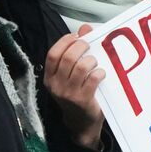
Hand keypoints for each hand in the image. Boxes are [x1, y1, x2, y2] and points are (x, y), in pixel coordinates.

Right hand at [44, 24, 105, 148]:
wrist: (81, 124)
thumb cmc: (76, 94)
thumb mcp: (70, 75)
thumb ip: (75, 51)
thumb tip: (85, 28)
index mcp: (49, 77)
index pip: (52, 54)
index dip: (65, 41)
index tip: (77, 36)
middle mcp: (55, 85)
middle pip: (67, 58)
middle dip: (81, 47)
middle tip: (90, 46)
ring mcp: (68, 94)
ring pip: (81, 67)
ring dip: (92, 60)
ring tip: (95, 63)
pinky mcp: (82, 100)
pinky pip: (92, 79)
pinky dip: (99, 73)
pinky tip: (101, 74)